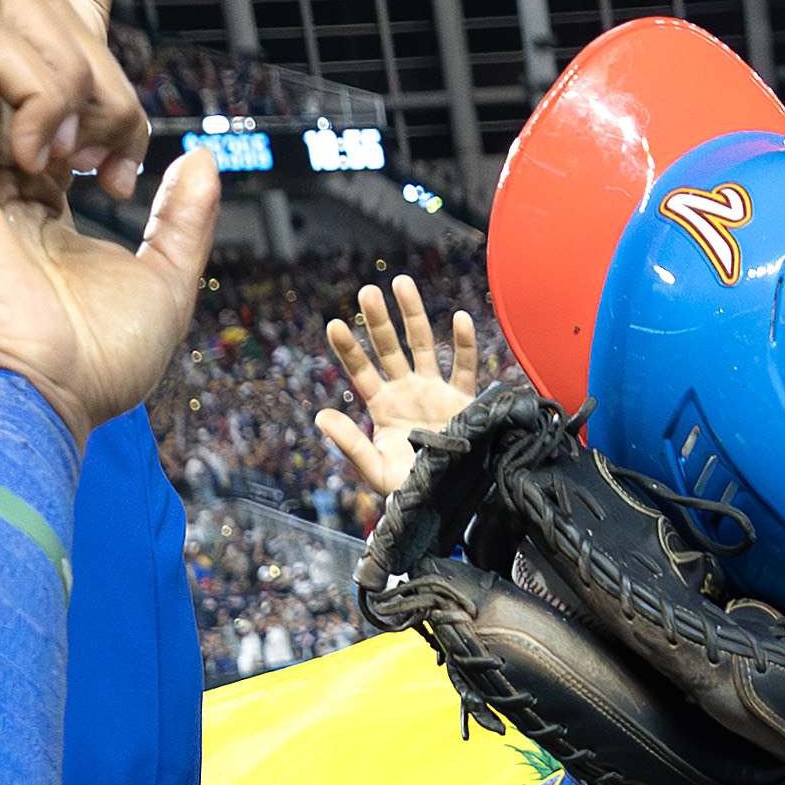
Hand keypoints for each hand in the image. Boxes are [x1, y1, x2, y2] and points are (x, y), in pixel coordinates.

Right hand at [0, 0, 222, 441]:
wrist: (37, 394)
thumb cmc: (87, 362)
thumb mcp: (162, 279)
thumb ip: (182, 219)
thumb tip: (200, 159)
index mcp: (16, 164)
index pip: (48, 50)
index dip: (99, 55)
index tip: (123, 150)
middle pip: (30, 8)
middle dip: (100, 66)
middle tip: (115, 156)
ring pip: (2, 5)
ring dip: (72, 72)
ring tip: (81, 157)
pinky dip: (39, 82)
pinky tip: (48, 158)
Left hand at [315, 277, 480, 494]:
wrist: (451, 501)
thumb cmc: (411, 490)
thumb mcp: (375, 470)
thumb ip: (350, 444)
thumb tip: (320, 417)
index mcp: (383, 407)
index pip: (361, 370)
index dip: (348, 349)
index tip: (334, 325)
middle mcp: (407, 392)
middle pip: (389, 347)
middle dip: (378, 320)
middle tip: (367, 291)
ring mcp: (435, 391)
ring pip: (422, 344)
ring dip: (413, 314)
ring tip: (401, 282)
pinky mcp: (463, 400)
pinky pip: (464, 367)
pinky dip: (464, 343)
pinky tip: (459, 318)